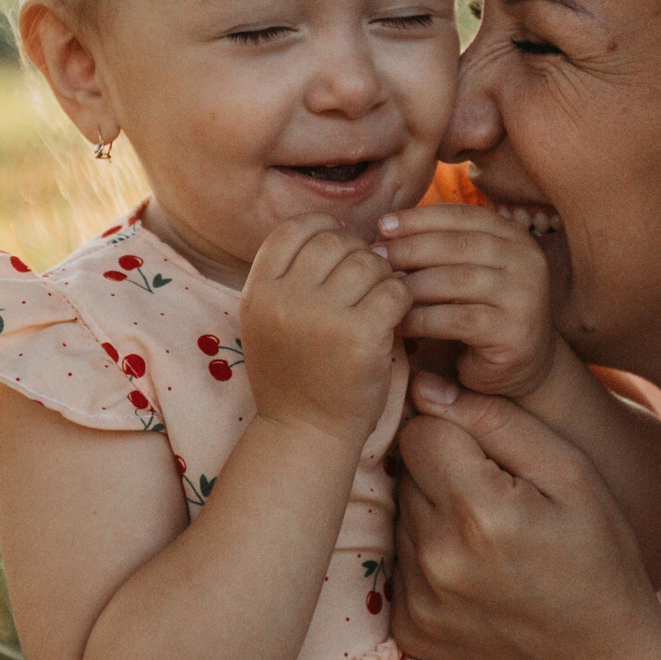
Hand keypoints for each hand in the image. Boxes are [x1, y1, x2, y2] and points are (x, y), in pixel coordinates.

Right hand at [240, 213, 413, 448]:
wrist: (305, 432)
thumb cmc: (293, 374)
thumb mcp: (267, 320)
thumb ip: (287, 276)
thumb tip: (333, 227)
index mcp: (258, 291)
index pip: (294, 230)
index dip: (323, 227)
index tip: (340, 245)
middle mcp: (285, 299)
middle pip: (335, 241)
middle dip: (357, 254)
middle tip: (365, 280)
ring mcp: (322, 316)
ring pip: (368, 263)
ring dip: (382, 277)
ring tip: (379, 299)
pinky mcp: (360, 336)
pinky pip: (394, 291)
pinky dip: (402, 299)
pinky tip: (395, 316)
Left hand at [376, 204, 558, 399]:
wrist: (522, 362)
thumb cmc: (482, 310)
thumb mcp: (467, 269)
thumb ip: (441, 248)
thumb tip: (385, 230)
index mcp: (514, 237)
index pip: (462, 216)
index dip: (419, 218)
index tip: (382, 226)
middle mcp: (526, 260)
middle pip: (457, 245)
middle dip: (410, 248)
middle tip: (375, 259)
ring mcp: (524, 295)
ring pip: (456, 280)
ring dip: (412, 285)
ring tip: (381, 291)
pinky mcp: (513, 331)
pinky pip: (457, 319)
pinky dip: (422, 320)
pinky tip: (399, 323)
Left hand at [392, 374, 660, 659]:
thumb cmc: (597, 555)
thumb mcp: (571, 472)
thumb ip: (496, 419)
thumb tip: (424, 386)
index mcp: (478, 511)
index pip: (419, 429)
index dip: (454, 430)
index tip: (492, 456)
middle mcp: (436, 557)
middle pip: (403, 470)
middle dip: (442, 471)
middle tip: (496, 499)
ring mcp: (417, 599)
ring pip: (400, 513)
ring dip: (433, 513)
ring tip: (488, 538)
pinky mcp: (408, 627)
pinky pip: (399, 560)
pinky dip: (428, 557)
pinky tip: (474, 573)